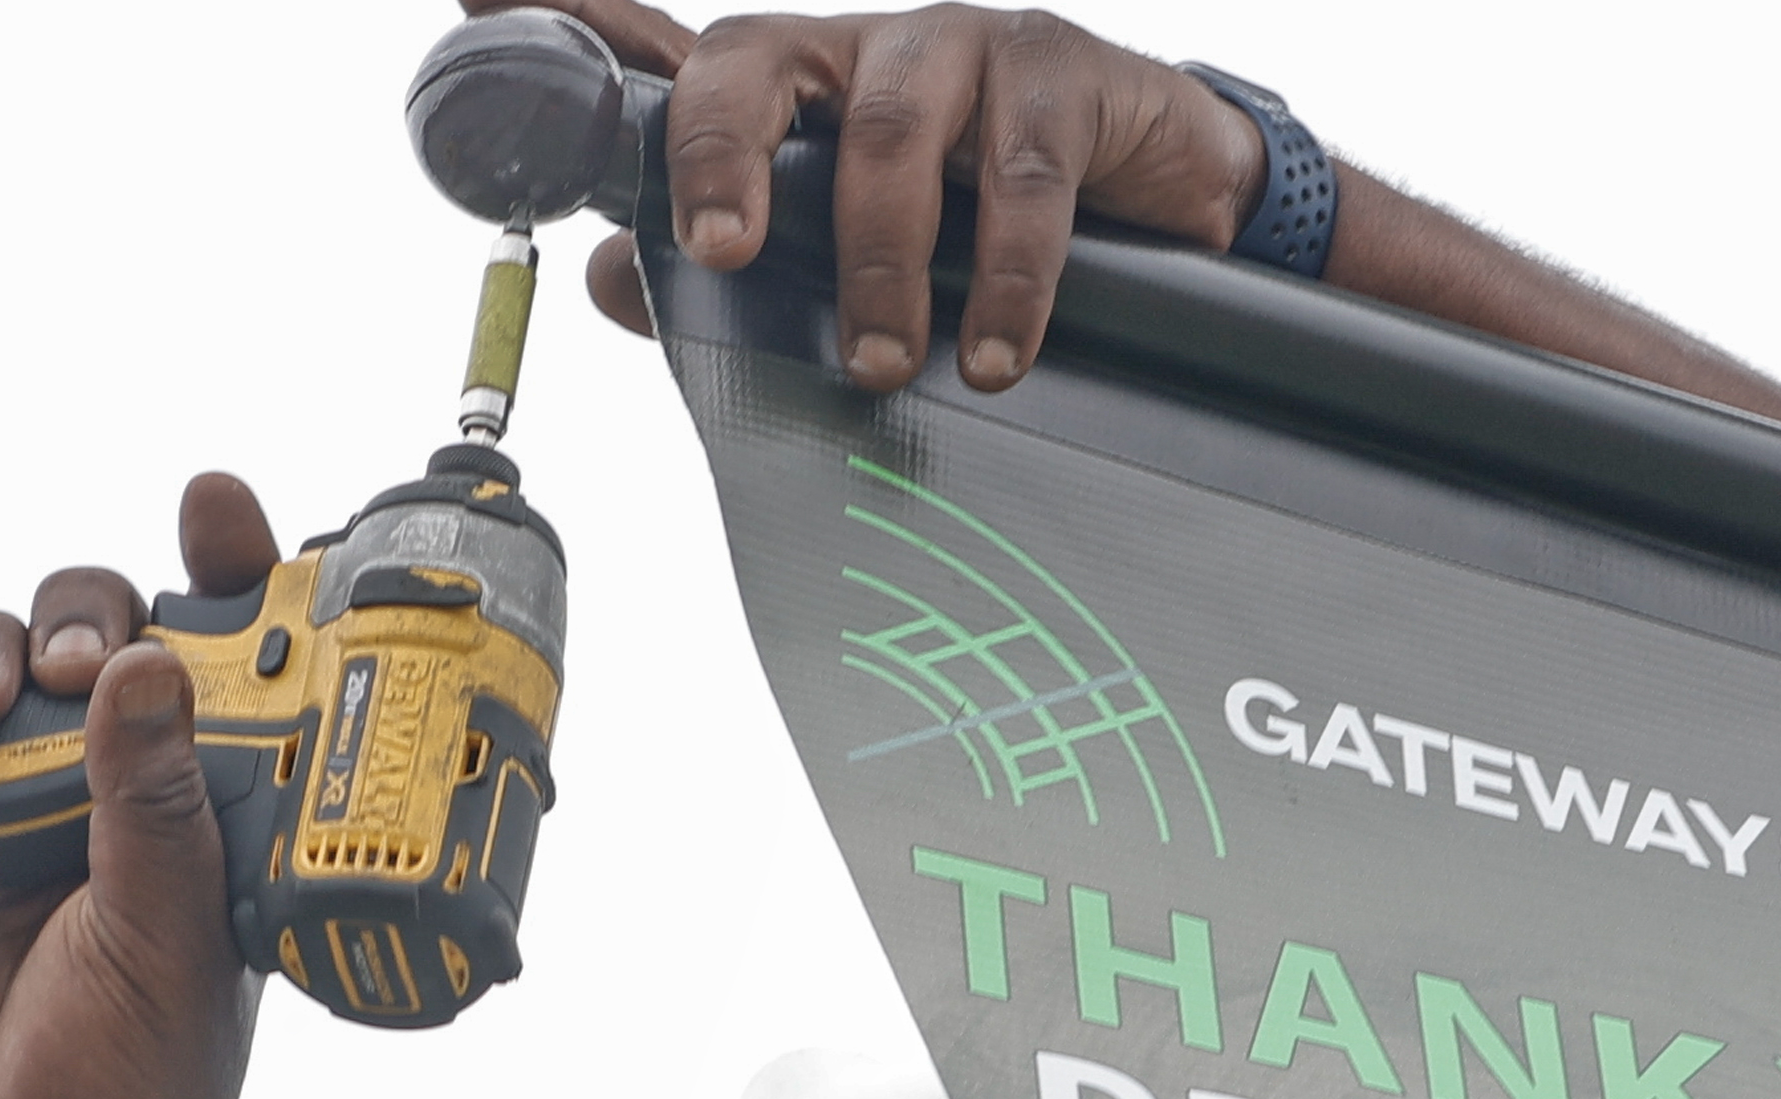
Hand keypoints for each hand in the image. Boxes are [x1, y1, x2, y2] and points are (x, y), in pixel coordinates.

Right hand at [0, 476, 285, 1098]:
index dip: (230, 577)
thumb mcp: (166, 952)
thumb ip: (155, 810)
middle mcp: (105, 805)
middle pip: (92, 641)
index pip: (228, 674)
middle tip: (77, 657)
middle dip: (83, 615)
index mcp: (205, 825)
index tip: (220, 506)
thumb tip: (151, 667)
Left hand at [466, 0, 1269, 392]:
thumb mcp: (863, 259)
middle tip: (727, 259)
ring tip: (884, 364)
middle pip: (769, 60)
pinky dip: (1007, 277)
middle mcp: (879, 54)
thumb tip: (616, 284)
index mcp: (813, 90)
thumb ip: (746, 269)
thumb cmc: (996, 228)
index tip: (612, 164)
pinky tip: (994, 354)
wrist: (1168, 211)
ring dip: (882, 260)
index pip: (707, 72)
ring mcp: (974, 52)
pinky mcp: (1072, 76)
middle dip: (732, 158)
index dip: (640, 93)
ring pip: (897, 129)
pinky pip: (1025, 171)